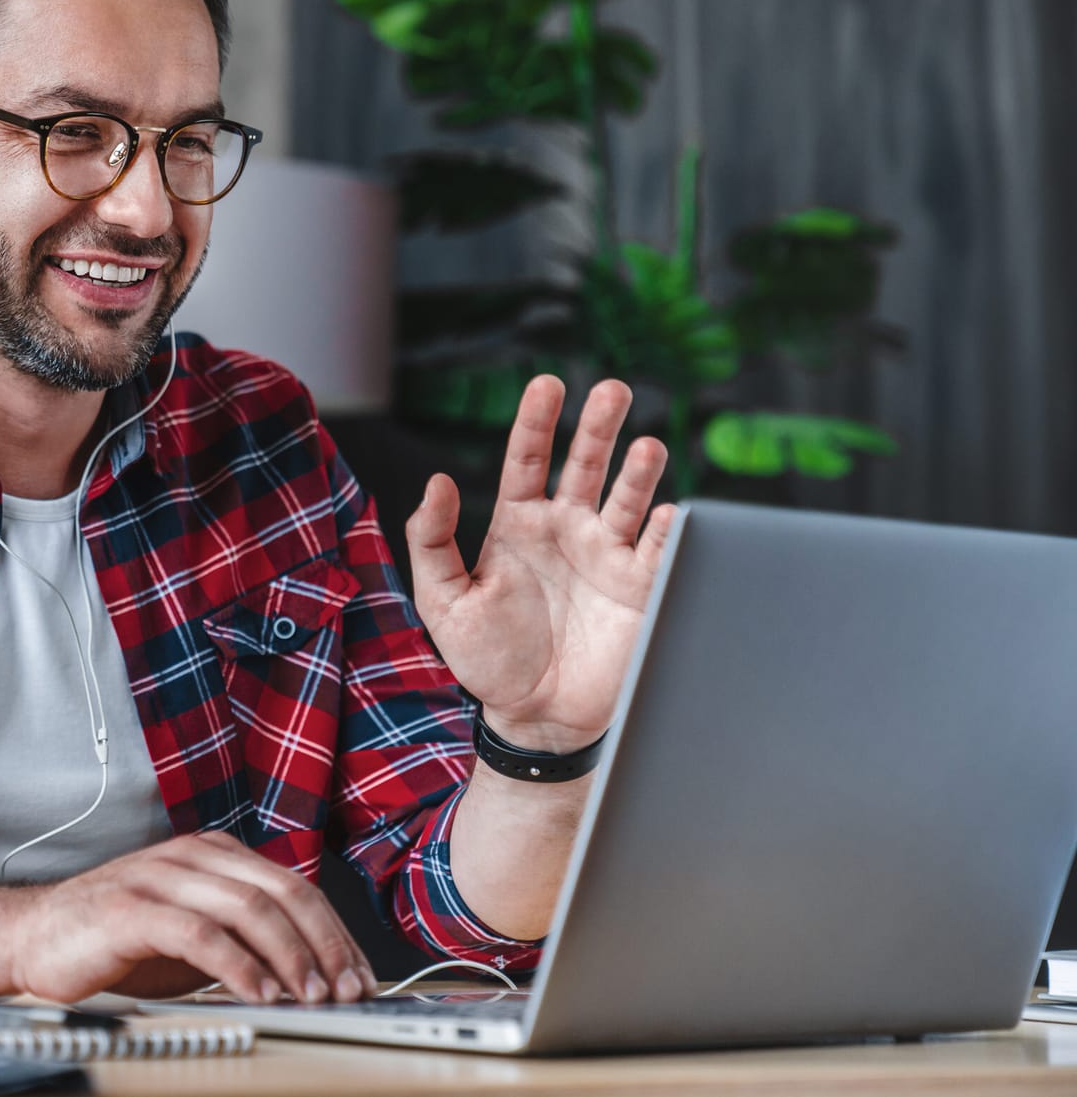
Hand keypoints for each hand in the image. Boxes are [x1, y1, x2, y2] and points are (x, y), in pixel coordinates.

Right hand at [4, 832, 376, 1005]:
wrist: (32, 938)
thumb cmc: (113, 941)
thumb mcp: (192, 934)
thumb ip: (241, 938)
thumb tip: (310, 974)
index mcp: (211, 854)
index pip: (293, 885)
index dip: (334, 932)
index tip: (359, 975)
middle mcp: (191, 856)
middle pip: (281, 892)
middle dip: (324, 945)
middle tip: (347, 990)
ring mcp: (160, 877)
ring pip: (249, 908)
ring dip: (290, 957)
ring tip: (311, 996)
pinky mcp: (131, 910)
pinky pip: (200, 935)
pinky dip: (239, 967)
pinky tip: (259, 994)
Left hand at [406, 376, 675, 752]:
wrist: (535, 717)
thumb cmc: (486, 659)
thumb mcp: (443, 601)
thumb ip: (433, 541)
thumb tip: (437, 482)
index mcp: (518, 524)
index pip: (528, 460)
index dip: (536, 422)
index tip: (548, 384)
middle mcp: (567, 529)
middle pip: (586, 464)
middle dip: (600, 426)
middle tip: (614, 389)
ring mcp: (606, 555)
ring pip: (628, 498)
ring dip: (639, 470)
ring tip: (646, 445)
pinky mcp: (640, 589)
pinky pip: (659, 551)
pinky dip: (668, 530)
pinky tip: (669, 511)